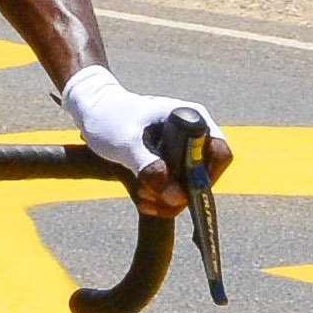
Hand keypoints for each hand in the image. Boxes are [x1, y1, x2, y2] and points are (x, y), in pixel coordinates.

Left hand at [62, 60, 216, 217]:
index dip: (206, 176)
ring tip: (142, 195)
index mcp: (191, 119)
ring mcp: (182, 152)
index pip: (220, 153)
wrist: (93, 111)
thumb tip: (177, 197)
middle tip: (149, 193)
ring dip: (168, 200)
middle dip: (180, 193)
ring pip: (190, 188)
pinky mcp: (170, 165)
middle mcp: (193, 136)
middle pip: (205, 176)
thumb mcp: (126, 143)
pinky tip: (143, 200)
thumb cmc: (109, 117)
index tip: (180, 189)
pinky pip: (176, 190)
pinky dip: (162, 200)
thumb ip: (150, 168)